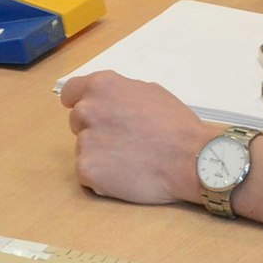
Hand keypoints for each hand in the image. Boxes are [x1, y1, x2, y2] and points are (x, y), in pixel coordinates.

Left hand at [61, 71, 215, 204]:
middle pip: (77, 122)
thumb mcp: (150, 92)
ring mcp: (84, 141)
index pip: (70, 92)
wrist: (192, 158)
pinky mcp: (87, 170)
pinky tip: (126, 174)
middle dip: (95, 129)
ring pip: (84, 148)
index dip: (81, 103)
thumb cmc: (176, 124)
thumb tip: (111, 102)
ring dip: (100, 154)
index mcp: (102, 86)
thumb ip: (121, 94)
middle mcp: (87, 110)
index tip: (94, 115)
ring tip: (130, 159)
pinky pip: (87, 173)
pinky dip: (102, 177)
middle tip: (123, 140)